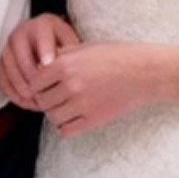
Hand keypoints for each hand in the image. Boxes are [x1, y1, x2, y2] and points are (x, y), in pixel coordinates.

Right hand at [0, 13, 79, 108]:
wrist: (50, 41)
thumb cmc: (62, 43)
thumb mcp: (70, 43)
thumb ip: (69, 53)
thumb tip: (65, 68)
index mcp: (41, 25)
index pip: (41, 36)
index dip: (44, 51)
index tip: (48, 66)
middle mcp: (21, 33)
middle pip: (20, 54)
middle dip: (30, 75)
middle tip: (41, 90)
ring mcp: (9, 47)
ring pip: (8, 67)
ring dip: (20, 86)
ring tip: (34, 100)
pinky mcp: (2, 62)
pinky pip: (1, 77)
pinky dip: (12, 92)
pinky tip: (24, 101)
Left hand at [29, 42, 151, 136]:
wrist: (144, 72)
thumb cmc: (116, 56)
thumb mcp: (85, 47)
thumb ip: (61, 56)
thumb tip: (41, 67)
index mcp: (65, 64)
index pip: (34, 83)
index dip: (38, 85)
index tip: (46, 85)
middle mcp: (70, 84)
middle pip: (42, 101)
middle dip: (46, 99)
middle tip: (56, 96)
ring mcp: (82, 104)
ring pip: (52, 117)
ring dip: (55, 113)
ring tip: (65, 107)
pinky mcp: (93, 119)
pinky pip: (66, 130)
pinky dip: (65, 126)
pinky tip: (73, 117)